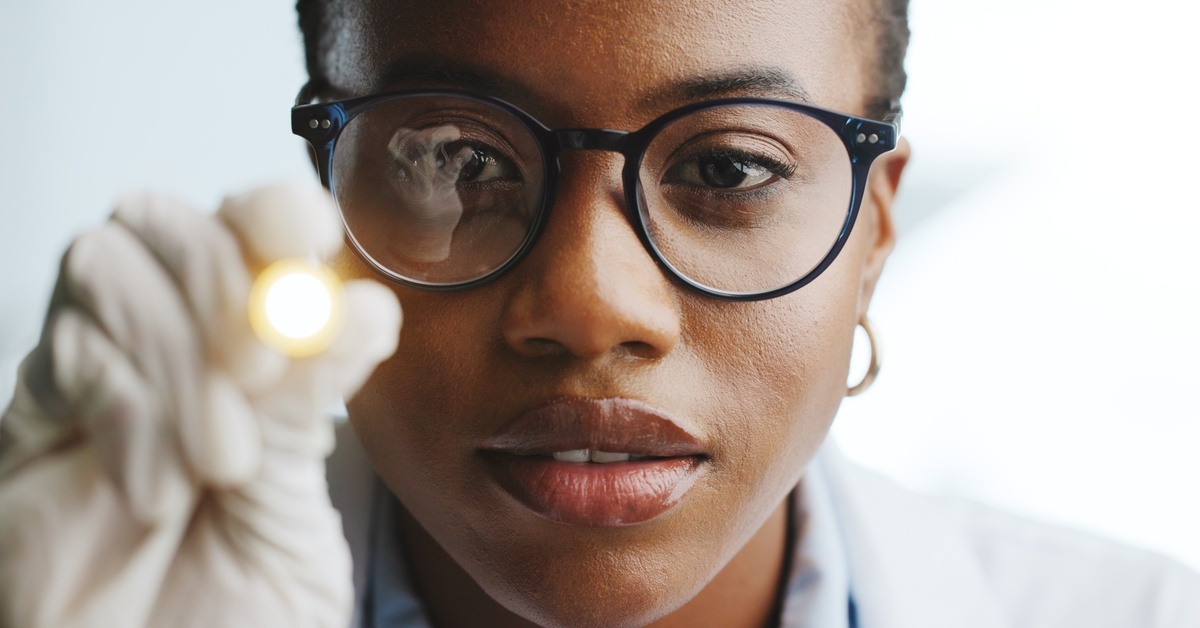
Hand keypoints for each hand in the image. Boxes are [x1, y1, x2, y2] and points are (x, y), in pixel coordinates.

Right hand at [0, 184, 400, 626]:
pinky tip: (155, 486)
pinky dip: (125, 408)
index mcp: (258, 364)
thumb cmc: (227, 626)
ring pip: (108, 265)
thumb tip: (361, 309)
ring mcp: (97, 377)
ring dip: (176, 353)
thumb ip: (308, 418)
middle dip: (223, 279)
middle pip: (170, 221)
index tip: (307, 244)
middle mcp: (172, 352)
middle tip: (261, 369)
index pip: (257, 232)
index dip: (278, 214)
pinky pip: (63, 355)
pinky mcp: (32, 418)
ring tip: (219, 459)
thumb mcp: (292, 523)